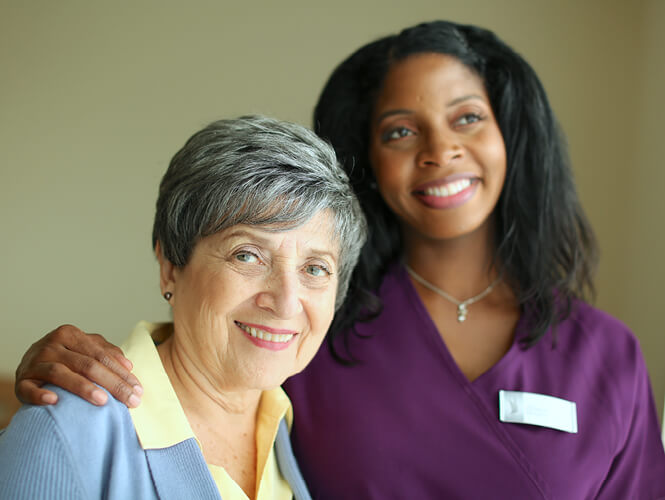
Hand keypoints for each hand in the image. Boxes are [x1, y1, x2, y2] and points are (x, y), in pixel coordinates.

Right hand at [14, 324, 142, 407]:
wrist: (28, 365)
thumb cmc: (64, 357)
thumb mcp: (84, 349)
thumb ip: (106, 352)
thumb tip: (128, 365)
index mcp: (69, 334)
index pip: (101, 355)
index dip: (121, 372)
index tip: (138, 389)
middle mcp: (51, 345)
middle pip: (87, 365)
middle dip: (113, 384)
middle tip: (131, 400)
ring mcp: (35, 362)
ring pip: (61, 373)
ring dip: (83, 388)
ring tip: (103, 401)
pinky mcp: (21, 381)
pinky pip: (29, 389)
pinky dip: (41, 395)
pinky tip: (55, 401)